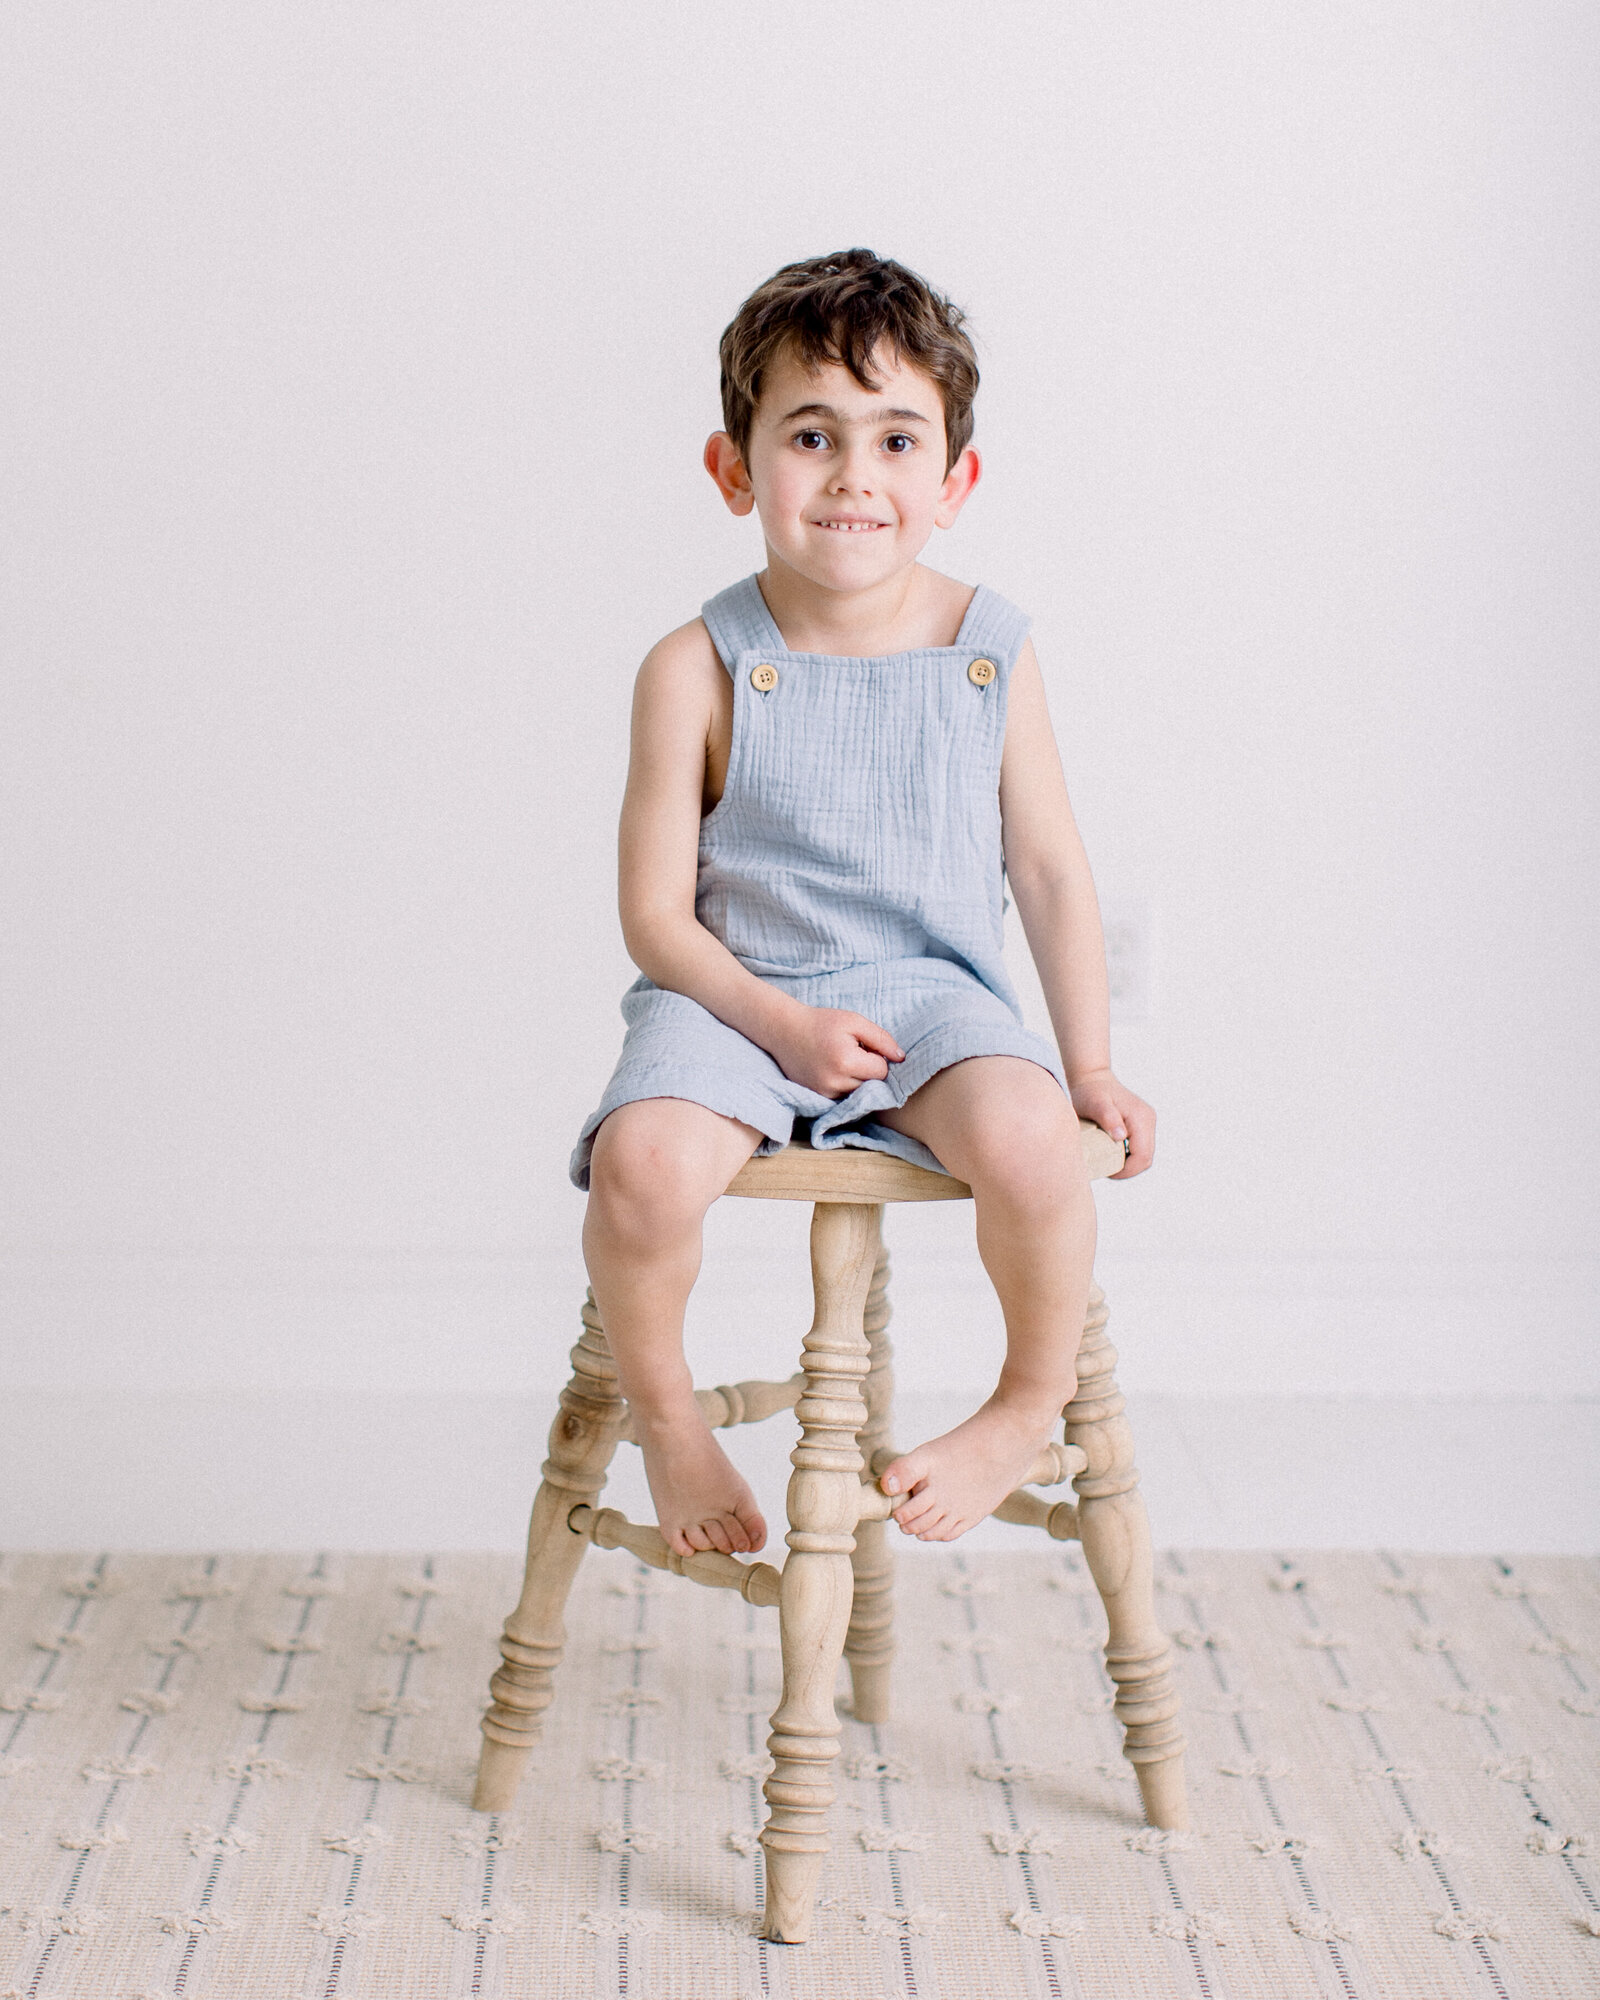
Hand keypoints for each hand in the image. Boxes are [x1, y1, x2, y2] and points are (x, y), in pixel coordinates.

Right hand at [767, 1005, 904, 1098]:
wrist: (784, 1031)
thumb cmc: (822, 1022)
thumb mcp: (854, 1021)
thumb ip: (881, 1038)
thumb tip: (901, 1058)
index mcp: (846, 1061)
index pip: (881, 1071)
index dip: (876, 1057)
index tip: (863, 1047)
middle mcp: (835, 1082)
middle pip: (871, 1085)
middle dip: (867, 1070)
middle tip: (852, 1052)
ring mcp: (824, 1093)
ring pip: (859, 1094)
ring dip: (856, 1080)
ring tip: (841, 1061)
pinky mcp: (817, 1098)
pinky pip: (844, 1098)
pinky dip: (844, 1086)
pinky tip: (833, 1070)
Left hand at [1067, 1067, 1154, 1177]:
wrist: (1092, 1078)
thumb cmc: (1089, 1092)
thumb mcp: (1095, 1104)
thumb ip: (1108, 1118)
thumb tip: (1122, 1136)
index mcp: (1141, 1118)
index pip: (1142, 1156)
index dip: (1127, 1171)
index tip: (1107, 1172)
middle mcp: (1149, 1119)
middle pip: (1146, 1158)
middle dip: (1128, 1170)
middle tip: (1106, 1171)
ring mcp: (1148, 1121)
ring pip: (1145, 1154)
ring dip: (1129, 1164)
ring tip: (1108, 1163)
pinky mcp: (1143, 1123)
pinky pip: (1141, 1147)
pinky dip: (1129, 1156)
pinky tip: (1112, 1154)